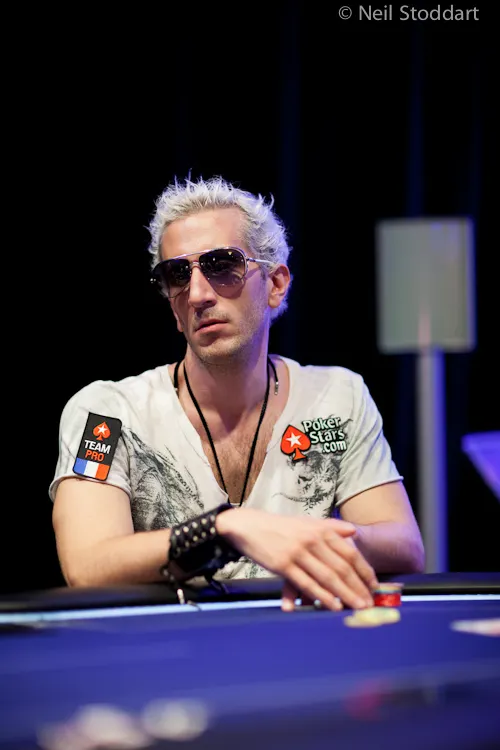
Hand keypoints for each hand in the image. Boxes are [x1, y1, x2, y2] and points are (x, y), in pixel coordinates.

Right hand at [216, 508, 378, 611]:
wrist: (249, 526)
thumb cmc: (280, 527)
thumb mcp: (306, 523)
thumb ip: (330, 528)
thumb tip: (353, 532)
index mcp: (320, 530)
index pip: (349, 553)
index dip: (364, 571)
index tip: (374, 585)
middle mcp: (312, 540)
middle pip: (341, 568)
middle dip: (358, 587)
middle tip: (369, 603)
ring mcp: (298, 553)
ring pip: (327, 577)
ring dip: (345, 594)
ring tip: (358, 607)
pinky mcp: (284, 565)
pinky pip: (307, 584)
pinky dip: (322, 596)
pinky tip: (333, 606)